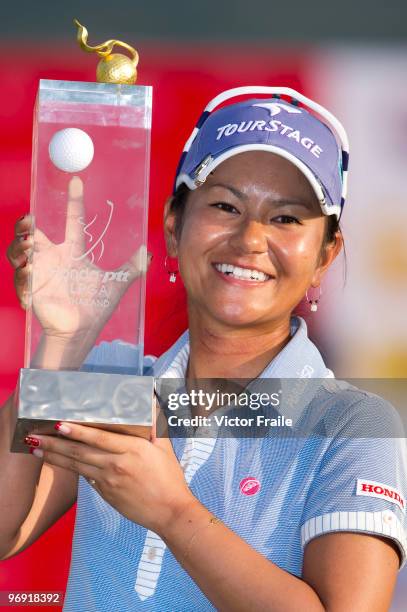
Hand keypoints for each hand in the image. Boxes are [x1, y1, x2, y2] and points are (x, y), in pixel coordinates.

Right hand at [7, 177, 150, 340]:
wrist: (83, 331)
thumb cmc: (96, 307)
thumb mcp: (117, 283)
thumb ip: (132, 267)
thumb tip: (148, 253)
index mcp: (72, 252)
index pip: (72, 221)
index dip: (74, 201)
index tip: (76, 182)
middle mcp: (54, 258)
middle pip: (31, 233)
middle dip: (25, 225)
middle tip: (30, 220)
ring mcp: (41, 273)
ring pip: (19, 252)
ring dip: (19, 245)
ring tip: (29, 246)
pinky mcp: (32, 289)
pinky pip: (21, 278)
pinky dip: (22, 274)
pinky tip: (29, 270)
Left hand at [25, 412, 195, 534]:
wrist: (170, 511)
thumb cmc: (170, 477)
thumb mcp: (164, 446)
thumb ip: (154, 423)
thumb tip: (150, 400)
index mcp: (131, 450)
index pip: (98, 438)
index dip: (77, 432)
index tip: (58, 425)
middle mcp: (116, 465)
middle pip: (80, 453)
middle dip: (54, 444)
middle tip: (34, 437)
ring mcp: (109, 482)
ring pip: (76, 466)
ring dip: (54, 457)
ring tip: (36, 449)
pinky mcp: (106, 494)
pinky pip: (86, 478)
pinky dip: (71, 469)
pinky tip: (58, 463)